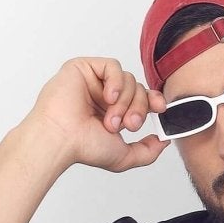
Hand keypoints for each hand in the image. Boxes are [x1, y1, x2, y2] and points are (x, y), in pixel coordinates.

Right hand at [26, 57, 170, 173]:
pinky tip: (107, 97)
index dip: (153, 100)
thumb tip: (163, 142)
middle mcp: (103, 95)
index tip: (160, 109)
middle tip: (129, 124)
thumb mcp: (123, 156)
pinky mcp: (82, 68)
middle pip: (138, 88)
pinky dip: (116, 82)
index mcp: (112, 111)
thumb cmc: (82, 147)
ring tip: (111, 119)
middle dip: (138, 107)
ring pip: (128, 79)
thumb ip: (147, 152)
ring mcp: (93, 81)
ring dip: (124, 101)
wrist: (60, 139)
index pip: (140, 97)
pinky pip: (112, 66)